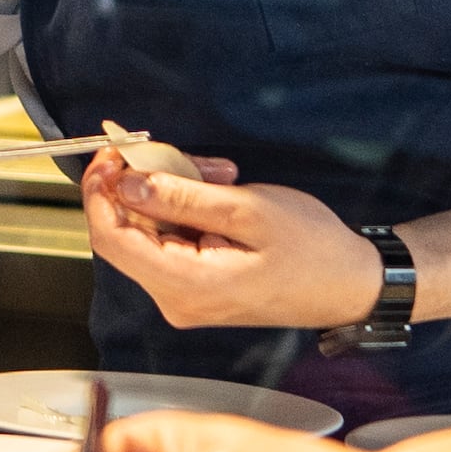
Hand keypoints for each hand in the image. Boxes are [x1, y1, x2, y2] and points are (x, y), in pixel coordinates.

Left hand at [88, 156, 388, 333]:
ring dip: (174, 192)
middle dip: (148, 183)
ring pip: (151, 230)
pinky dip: (186, 208)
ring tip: (218, 172)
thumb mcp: (248, 210)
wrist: (350, 284)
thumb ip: (182, 197)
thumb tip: (126, 181)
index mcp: (185, 286)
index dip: (100, 192)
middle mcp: (175, 299)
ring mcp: (185, 295)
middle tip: (186, 154)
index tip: (111, 153)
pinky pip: (172, 239)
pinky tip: (217, 189)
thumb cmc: (313, 250)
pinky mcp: (196, 286)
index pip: (111, 240)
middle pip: (128, 232)